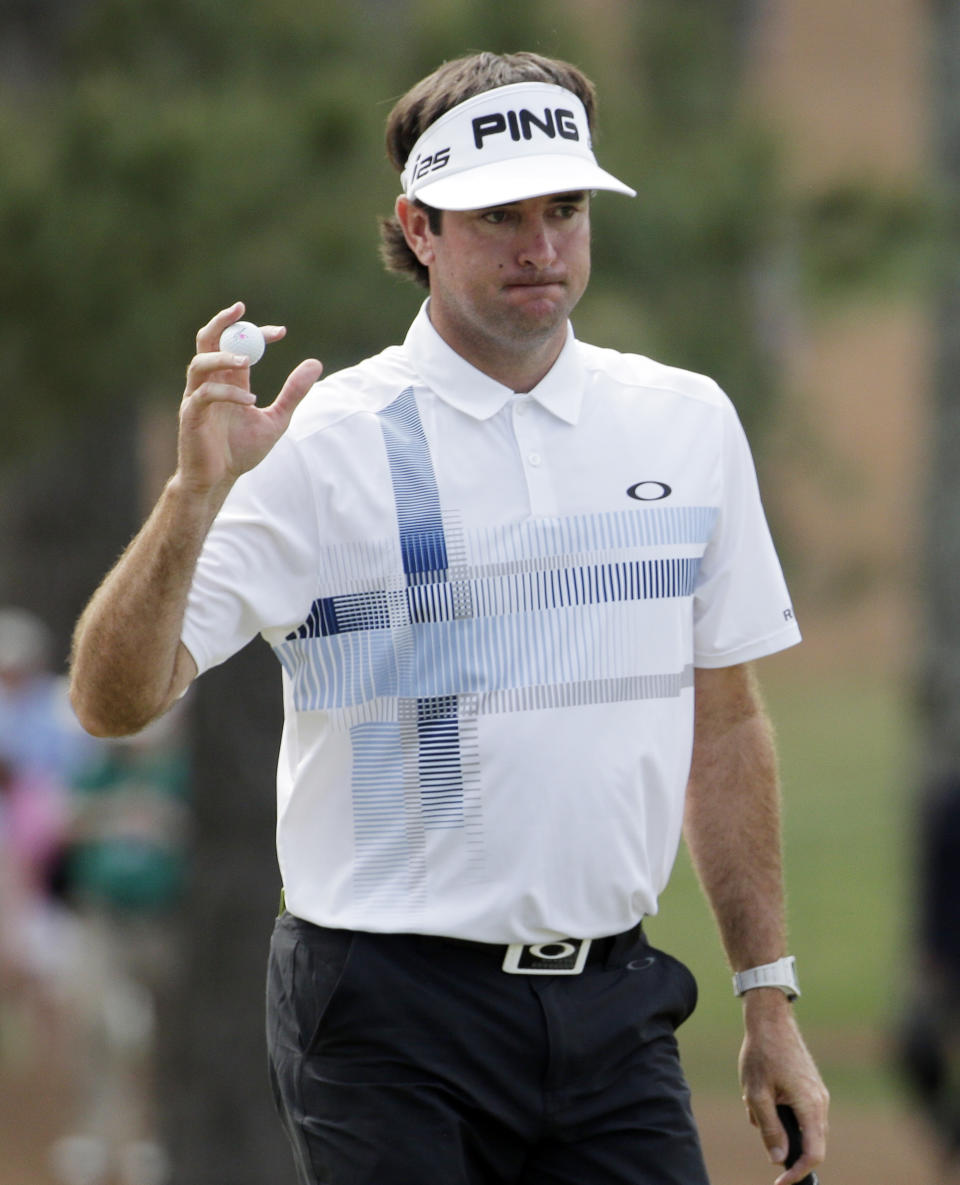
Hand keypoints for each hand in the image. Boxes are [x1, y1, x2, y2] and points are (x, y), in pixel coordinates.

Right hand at [178, 302, 322, 496]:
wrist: (218, 481)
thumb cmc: (241, 451)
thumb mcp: (277, 420)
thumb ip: (294, 393)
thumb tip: (316, 363)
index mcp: (229, 381)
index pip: (238, 345)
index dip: (256, 333)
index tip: (281, 332)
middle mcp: (210, 383)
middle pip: (208, 341)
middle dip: (222, 323)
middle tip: (241, 309)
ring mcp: (196, 398)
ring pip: (200, 363)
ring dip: (223, 355)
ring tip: (248, 358)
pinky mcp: (190, 416)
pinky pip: (205, 394)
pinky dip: (228, 393)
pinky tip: (251, 401)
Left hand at [738, 992, 828, 1184]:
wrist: (770, 1019)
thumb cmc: (762, 1053)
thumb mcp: (757, 1093)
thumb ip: (769, 1128)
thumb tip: (778, 1159)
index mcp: (810, 1105)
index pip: (813, 1153)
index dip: (798, 1172)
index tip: (780, 1181)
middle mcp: (820, 1102)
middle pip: (810, 1142)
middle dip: (784, 1145)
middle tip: (760, 1131)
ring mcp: (818, 1093)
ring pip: (803, 1125)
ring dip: (779, 1124)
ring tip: (754, 1104)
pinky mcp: (811, 1086)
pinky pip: (800, 1110)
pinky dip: (782, 1111)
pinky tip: (761, 1095)